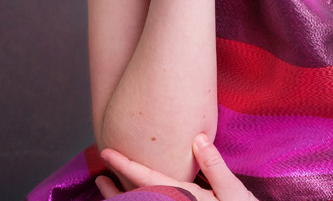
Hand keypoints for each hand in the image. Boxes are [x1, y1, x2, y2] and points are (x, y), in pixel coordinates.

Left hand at [95, 134, 257, 200]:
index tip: (105, 153)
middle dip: (115, 190)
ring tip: (107, 187)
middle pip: (137, 198)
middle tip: (99, 178)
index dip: (125, 165)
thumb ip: (215, 165)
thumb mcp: (233, 191)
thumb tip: (198, 138)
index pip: (147, 179)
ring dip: (123, 198)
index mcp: (184, 197)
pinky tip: (135, 196)